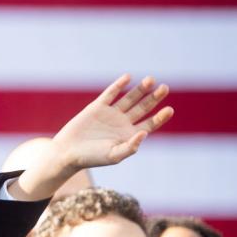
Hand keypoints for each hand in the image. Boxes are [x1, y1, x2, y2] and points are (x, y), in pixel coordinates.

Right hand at [52, 74, 172, 170]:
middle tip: (165, 88)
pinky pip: (110, 93)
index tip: (169, 109)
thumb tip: (144, 133)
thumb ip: (130, 146)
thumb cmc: (91, 158)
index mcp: (129, 135)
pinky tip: (128, 77)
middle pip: (143, 107)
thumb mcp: (113, 156)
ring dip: (140, 89)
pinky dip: (119, 85)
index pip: (150, 123)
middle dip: (154, 98)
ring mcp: (110, 113)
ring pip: (130, 98)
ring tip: (150, 80)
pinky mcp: (97, 107)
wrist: (68, 152)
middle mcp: (122, 123)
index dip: (160, 117)